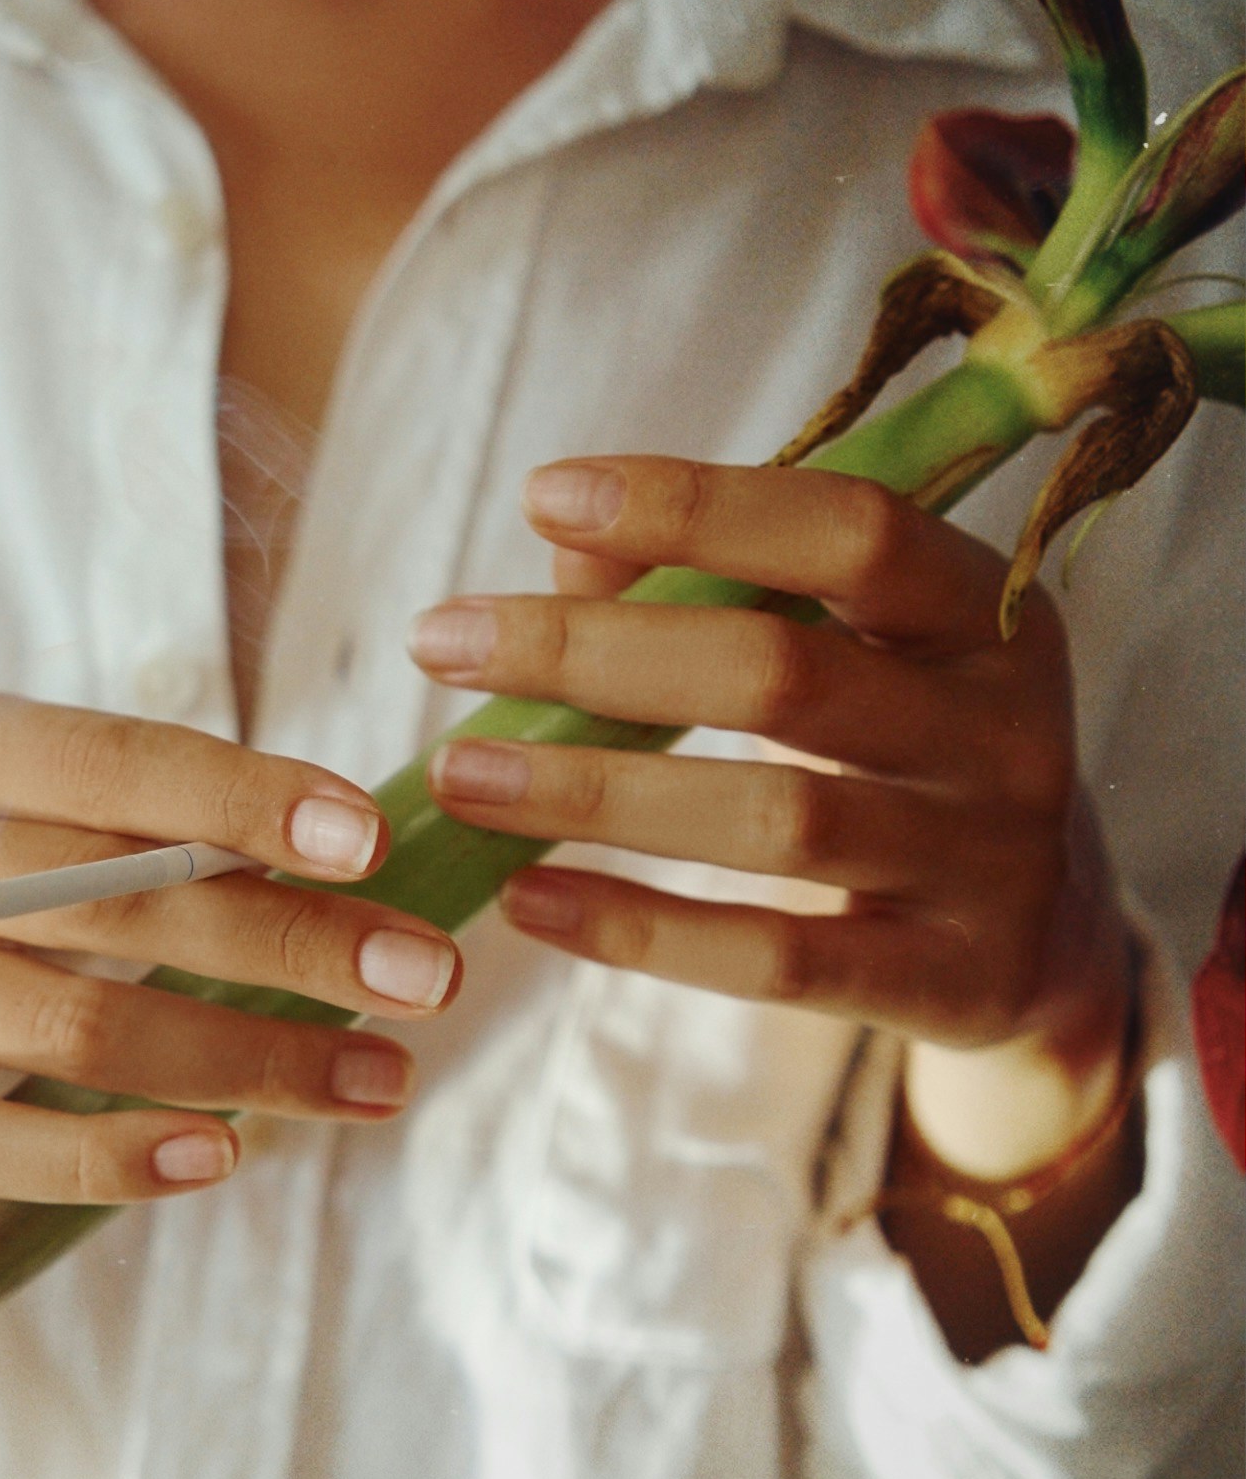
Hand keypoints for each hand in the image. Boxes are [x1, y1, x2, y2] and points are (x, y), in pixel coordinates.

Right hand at [0, 693, 459, 1211]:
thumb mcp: (36, 805)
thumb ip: (159, 819)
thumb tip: (365, 862)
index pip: (114, 762)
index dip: (245, 798)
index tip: (371, 839)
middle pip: (117, 900)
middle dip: (291, 939)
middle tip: (427, 975)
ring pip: (80, 1026)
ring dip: (249, 1060)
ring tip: (380, 1079)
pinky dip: (114, 1155)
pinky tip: (222, 1156)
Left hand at [412, 456, 1134, 1189]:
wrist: (1039, 935)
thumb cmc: (895, 753)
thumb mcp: (848, 651)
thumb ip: (715, 589)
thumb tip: (566, 549)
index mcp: (985, 610)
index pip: (850, 529)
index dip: (696, 507)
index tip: (543, 496)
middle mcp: (1005, 730)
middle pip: (784, 673)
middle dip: (592, 653)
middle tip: (440, 642)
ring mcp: (986, 862)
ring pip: (773, 820)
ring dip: (594, 791)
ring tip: (457, 775)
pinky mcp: (952, 982)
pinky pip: (777, 959)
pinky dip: (641, 929)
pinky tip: (529, 898)